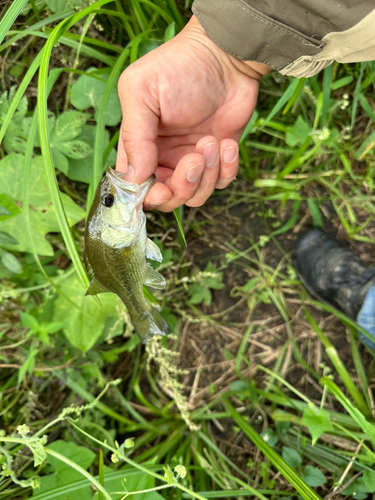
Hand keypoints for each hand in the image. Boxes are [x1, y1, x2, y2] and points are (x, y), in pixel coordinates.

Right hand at [116, 15, 269, 210]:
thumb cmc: (179, 67)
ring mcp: (192, 160)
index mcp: (139, 145)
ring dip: (207, 175)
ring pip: (195, 196)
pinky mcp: (219, 160)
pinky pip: (221, 183)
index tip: (161, 188)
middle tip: (195, 159)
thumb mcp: (142, 92)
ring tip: (212, 142)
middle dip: (182, 187)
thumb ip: (134, 136)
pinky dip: (227, 169)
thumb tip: (135, 179)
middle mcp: (164, 158)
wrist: (226, 55)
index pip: (136, 187)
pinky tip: (227, 144)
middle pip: (167, 199)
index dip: (147, 196)